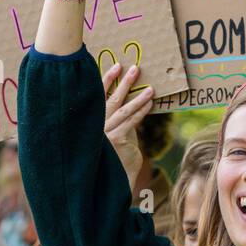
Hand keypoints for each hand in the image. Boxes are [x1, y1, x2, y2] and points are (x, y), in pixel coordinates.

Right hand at [102, 62, 154, 194]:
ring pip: (124, 110)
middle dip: (123, 82)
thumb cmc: (119, 155)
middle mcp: (97, 125)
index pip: (100, 96)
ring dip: (138, 97)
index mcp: (94, 121)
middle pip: (111, 99)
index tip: (116, 66)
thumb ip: (123, 119)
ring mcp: (105, 133)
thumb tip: (137, 101)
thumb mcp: (119, 133)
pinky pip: (132, 122)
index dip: (107, 80)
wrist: (115, 180)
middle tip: (135, 68)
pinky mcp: (117, 140)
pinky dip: (142, 111)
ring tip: (151, 87)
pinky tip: (151, 103)